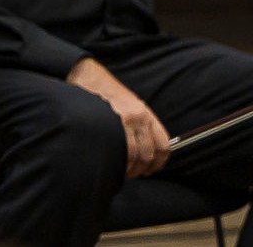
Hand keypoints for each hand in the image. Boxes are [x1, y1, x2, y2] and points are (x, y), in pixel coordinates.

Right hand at [65, 57, 170, 177]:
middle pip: (149, 155)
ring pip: (134, 158)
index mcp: (147, 115)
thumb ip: (140, 128)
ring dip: (128, 169)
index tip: (150, 170)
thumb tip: (144, 155)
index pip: (163, 146)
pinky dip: (118, 164)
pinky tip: (111, 165)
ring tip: (120, 171)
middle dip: (140, 169)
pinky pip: (120, 152)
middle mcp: (140, 118)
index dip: (158, 163)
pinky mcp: (109, 123)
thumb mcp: (131, 108)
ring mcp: (124, 121)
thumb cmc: (108, 96)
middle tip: (131, 173)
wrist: (89, 78)